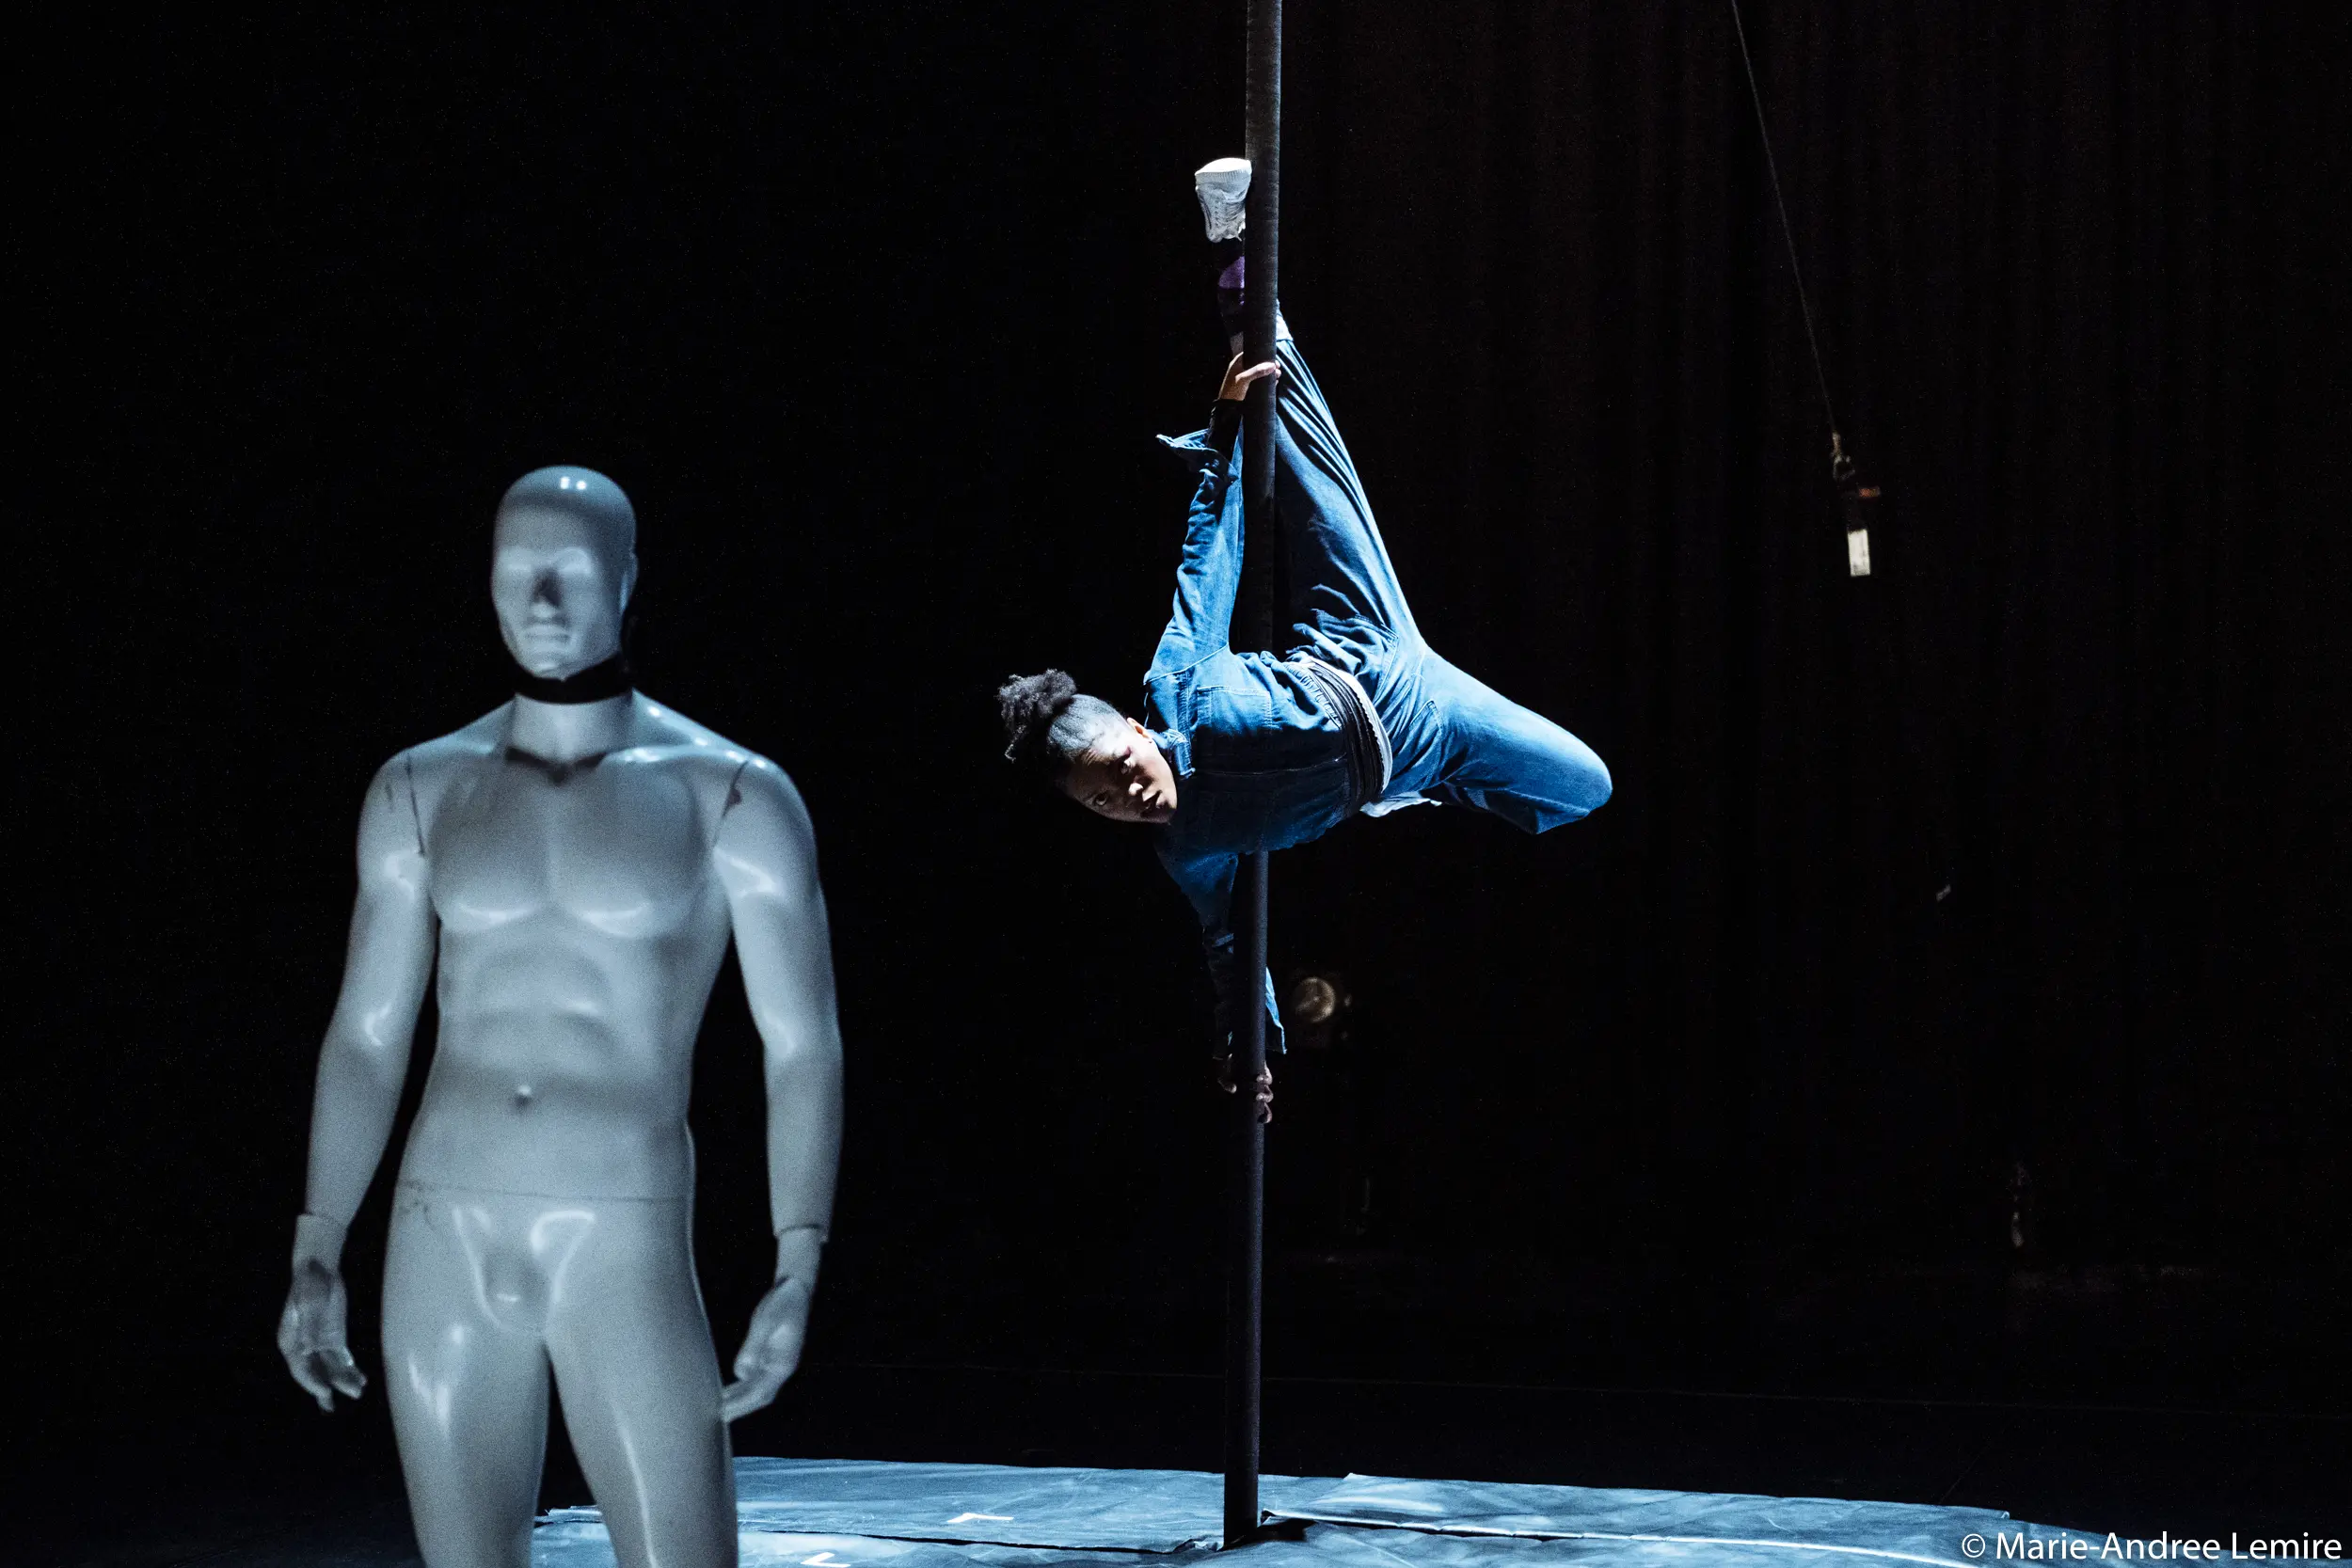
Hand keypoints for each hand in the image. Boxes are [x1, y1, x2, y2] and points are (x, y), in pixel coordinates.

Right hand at [277, 1261, 365, 1411]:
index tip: (326, 1391)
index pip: (300, 1369)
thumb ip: (310, 1326)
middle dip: (326, 1388)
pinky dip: (350, 1369)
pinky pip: (341, 1359)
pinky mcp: (334, 1338)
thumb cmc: (309, 1284)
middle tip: (333, 1406)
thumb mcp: (308, 1302)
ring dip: (342, 1381)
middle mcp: (303, 1348)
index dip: (312, 1382)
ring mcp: (320, 1344)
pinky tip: (360, 1379)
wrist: (319, 1269)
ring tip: (357, 1392)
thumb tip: (308, 1349)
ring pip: (330, 1368)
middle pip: (316, 1373)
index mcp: (290, 1342)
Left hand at [720, 1228, 822, 1421]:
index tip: (724, 1413)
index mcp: (784, 1363)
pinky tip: (728, 1389)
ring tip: (718, 1408)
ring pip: (757, 1388)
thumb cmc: (782, 1303)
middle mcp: (781, 1367)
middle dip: (740, 1408)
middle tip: (718, 1418)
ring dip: (739, 1399)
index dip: (741, 1405)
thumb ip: (753, 1347)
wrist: (795, 1287)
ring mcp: (776, 1361)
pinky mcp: (770, 1354)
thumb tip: (741, 1372)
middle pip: (760, 1396)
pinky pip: (754, 1376)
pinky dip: (741, 1386)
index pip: (761, 1392)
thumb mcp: (766, 1321)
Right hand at [1212, 1053, 1275, 1123]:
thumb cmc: (1228, 1069)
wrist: (1233, 1052)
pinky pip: (1268, 1078)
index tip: (1263, 1120)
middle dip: (1265, 1102)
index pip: (1262, 1110)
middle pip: (1268, 1100)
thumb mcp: (1224, 1078)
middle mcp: (1259, 1090)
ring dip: (1265, 1094)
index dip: (1266, 1116)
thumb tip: (1233, 1090)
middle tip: (1256, 1098)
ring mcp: (1263, 1082)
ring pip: (1269, 1092)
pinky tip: (1257, 1078)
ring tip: (1256, 1092)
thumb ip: (1226, 1085)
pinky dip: (1263, 1079)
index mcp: (1251, 1097)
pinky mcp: (1265, 1071)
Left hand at [1218, 354, 1281, 402]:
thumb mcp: (1244, 379)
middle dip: (1268, 365)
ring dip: (1269, 373)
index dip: (1263, 355)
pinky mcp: (1249, 385)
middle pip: (1258, 363)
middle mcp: (1242, 368)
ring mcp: (1246, 377)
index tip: (1273, 359)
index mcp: (1238, 362)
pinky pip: (1260, 380)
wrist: (1227, 407)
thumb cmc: (1232, 391)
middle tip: (1278, 368)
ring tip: (1277, 375)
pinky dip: (1267, 380)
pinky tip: (1274, 382)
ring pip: (1260, 372)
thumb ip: (1257, 371)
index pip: (1252, 353)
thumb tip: (1272, 366)